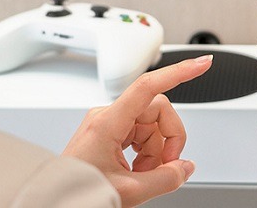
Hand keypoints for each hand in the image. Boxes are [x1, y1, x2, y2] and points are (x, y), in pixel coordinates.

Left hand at [63, 55, 212, 206]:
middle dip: (169, 139)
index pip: (148, 86)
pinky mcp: (109, 132)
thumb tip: (186, 167)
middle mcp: (107, 116)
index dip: (179, 72)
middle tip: (166, 167)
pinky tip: (138, 170)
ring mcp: (108, 123)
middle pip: (157, 111)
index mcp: (108, 122)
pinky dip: (147, 153)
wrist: (55, 202)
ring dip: (156, 151)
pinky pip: (141, 133)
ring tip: (143, 175)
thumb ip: (165, 179)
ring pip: (152, 125)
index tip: (202, 63)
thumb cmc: (77, 192)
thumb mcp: (129, 191)